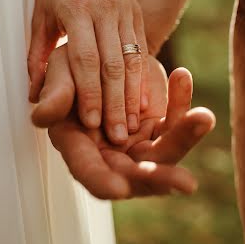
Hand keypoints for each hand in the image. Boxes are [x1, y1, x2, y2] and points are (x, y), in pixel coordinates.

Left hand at [28, 0, 148, 144]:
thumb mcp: (40, 16)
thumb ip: (37, 54)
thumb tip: (33, 94)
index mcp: (77, 10)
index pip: (86, 58)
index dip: (90, 92)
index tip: (92, 122)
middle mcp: (105, 10)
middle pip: (112, 64)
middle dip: (115, 103)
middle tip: (116, 135)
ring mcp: (125, 11)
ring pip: (132, 60)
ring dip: (132, 97)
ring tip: (131, 126)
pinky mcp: (137, 14)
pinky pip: (142, 50)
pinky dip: (142, 79)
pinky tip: (143, 104)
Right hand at [32, 46, 214, 198]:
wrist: (101, 55)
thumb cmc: (70, 68)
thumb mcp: (60, 73)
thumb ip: (55, 94)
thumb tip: (41, 116)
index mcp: (78, 146)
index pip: (88, 171)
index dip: (101, 181)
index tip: (119, 188)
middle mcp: (110, 154)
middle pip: (136, 174)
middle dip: (160, 178)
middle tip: (185, 182)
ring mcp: (138, 144)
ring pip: (164, 153)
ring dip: (185, 138)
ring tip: (203, 117)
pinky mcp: (159, 128)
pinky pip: (175, 121)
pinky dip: (181, 102)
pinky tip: (182, 77)